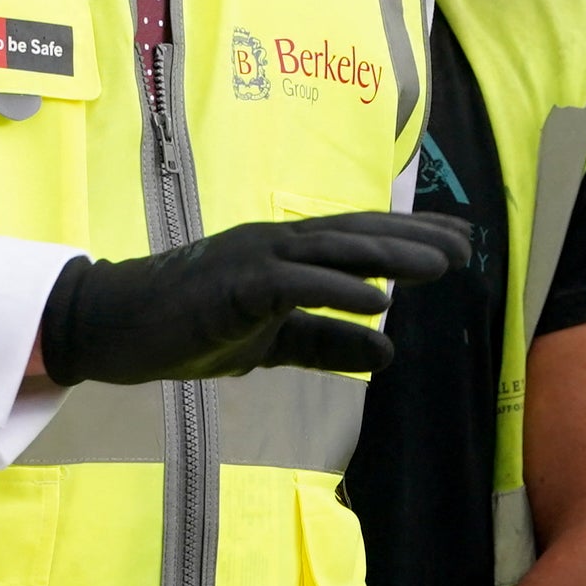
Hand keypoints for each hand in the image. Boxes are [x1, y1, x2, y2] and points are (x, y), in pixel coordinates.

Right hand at [37, 211, 471, 384]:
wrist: (118, 328)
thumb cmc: (193, 326)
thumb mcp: (273, 341)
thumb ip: (327, 342)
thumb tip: (388, 352)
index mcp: (287, 253)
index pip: (358, 237)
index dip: (410, 236)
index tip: (460, 239)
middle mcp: (277, 244)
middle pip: (356, 234)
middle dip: (415, 238)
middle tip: (468, 244)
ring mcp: (254, 258)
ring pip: (332, 249)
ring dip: (389, 254)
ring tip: (439, 264)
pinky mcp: (234, 285)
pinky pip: (294, 285)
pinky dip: (338, 289)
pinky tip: (377, 300)